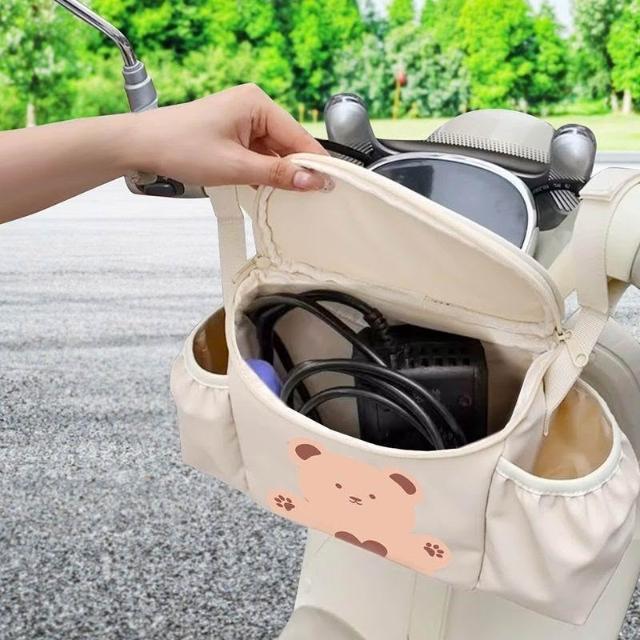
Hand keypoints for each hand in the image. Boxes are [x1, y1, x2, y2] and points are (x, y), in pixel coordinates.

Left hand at [126, 84, 329, 190]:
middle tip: (310, 199)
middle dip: (295, 171)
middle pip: (288, 145)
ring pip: (274, 152)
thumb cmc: (180, 146)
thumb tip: (312, 181)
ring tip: (284, 198)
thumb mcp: (236, 167)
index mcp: (257, 103)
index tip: (330, 186)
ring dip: (277, 174)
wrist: (142, 146)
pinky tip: (264, 189)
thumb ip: (277, 175)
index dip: (315, 164)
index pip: (298, 137)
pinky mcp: (234, 133)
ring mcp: (243, 120)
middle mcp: (253, 106)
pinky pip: (259, 154)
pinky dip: (262, 172)